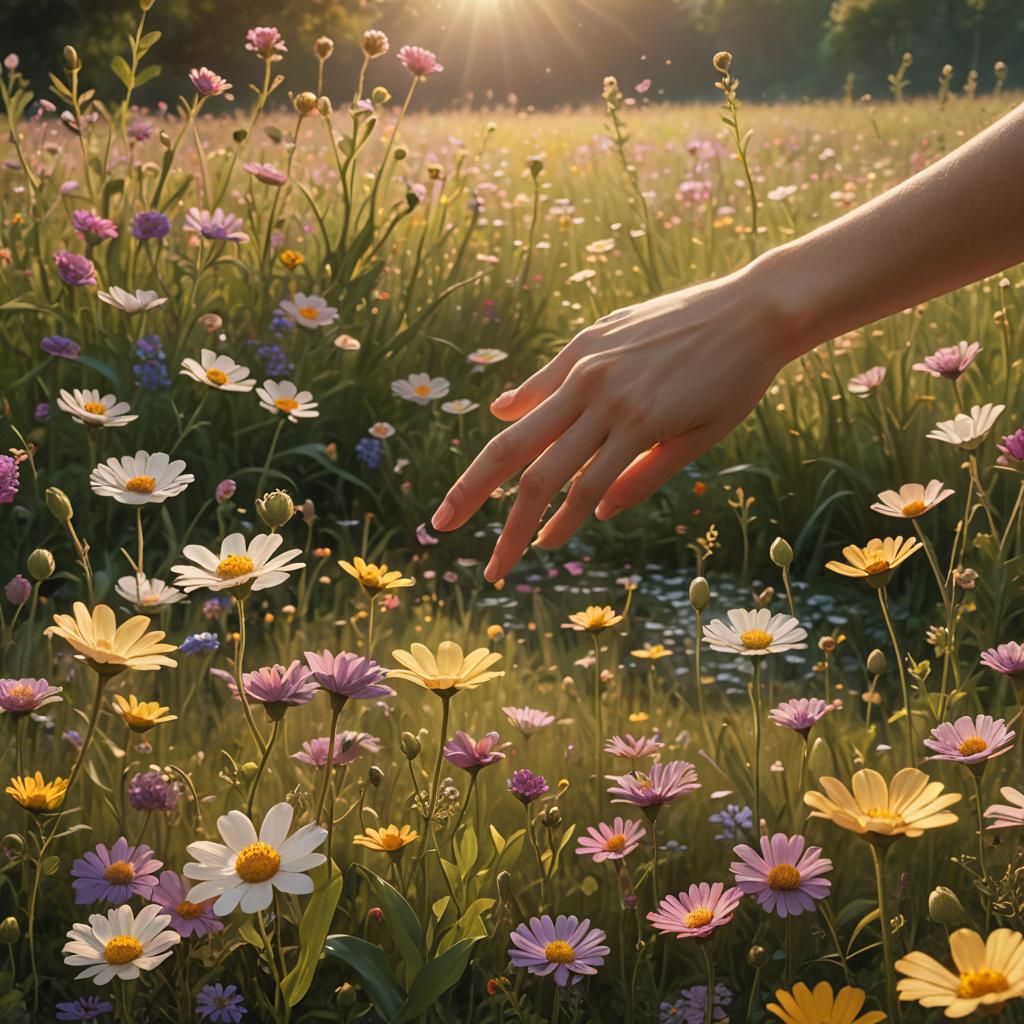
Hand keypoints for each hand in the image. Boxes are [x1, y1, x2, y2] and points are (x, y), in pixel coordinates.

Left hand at [430, 259, 792, 581]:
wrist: (754, 311)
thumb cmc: (686, 327)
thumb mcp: (608, 339)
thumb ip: (553, 380)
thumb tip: (501, 412)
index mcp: (573, 365)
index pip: (511, 433)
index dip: (472, 475)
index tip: (447, 510)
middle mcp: (585, 384)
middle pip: (515, 454)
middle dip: (472, 497)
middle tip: (441, 530)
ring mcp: (617, 405)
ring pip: (554, 476)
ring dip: (523, 525)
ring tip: (502, 563)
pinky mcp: (652, 423)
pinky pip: (605, 481)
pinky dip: (577, 514)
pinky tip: (554, 537)